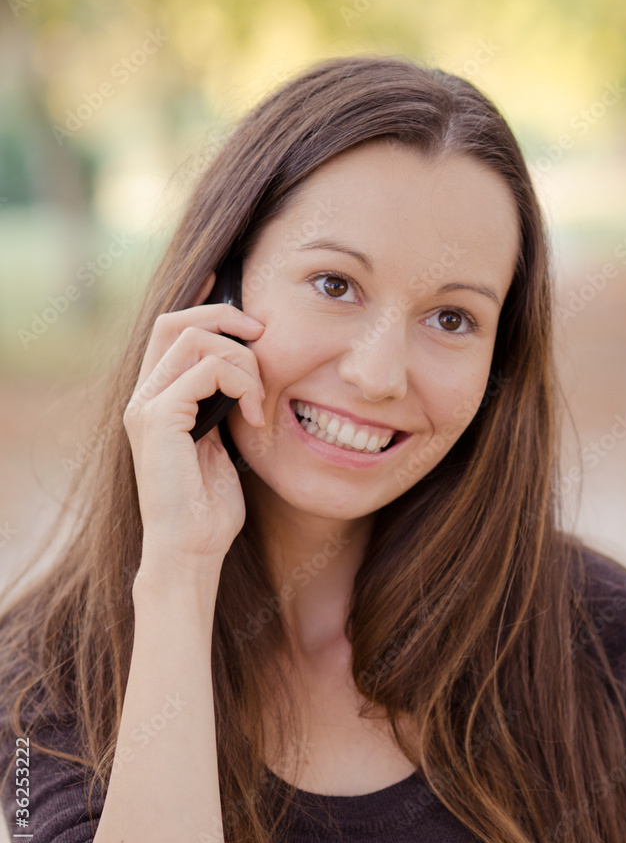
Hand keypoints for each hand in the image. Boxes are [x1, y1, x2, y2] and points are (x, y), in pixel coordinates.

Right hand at [123, 273, 265, 565]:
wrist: (190, 549)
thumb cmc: (209, 506)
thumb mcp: (221, 443)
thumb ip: (222, 405)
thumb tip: (247, 371)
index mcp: (156, 398)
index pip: (171, 329)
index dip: (204, 302)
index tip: (240, 293)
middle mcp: (143, 396)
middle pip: (176, 321)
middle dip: (226, 316)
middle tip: (263, 334)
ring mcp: (146, 406)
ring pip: (196, 340)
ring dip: (243, 361)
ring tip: (261, 398)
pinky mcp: (157, 419)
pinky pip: (205, 370)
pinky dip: (241, 384)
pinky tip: (254, 416)